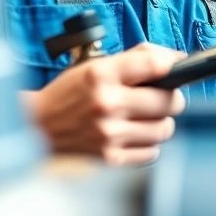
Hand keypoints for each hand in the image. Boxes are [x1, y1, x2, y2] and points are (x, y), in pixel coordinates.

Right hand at [24, 43, 185, 165]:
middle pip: (169, 101)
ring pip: (165, 129)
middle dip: (170, 97)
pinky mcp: (110, 157)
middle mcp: (107, 103)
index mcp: (102, 74)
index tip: (179, 66)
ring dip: (161, 122)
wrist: (36, 126)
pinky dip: (148, 143)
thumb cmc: (68, 93)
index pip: (155, 65)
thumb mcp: (94, 65)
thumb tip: (172, 59)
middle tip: (161, 96)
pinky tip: (134, 133)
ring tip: (146, 117)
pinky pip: (152, 151)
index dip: (174, 64)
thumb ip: (134, 59)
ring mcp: (109, 133)